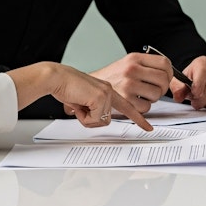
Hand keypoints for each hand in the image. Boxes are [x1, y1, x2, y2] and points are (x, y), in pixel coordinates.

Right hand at [9, 62, 152, 130]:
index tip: (148, 128)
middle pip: (108, 119)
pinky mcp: (100, 96)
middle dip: (91, 119)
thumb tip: (99, 119)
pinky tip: (78, 103)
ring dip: (87, 117)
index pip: (128, 106)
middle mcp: (110, 89)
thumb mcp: (86, 100)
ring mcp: (107, 92)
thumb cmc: (67, 88)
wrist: (57, 78)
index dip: (138, 119)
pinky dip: (83, 116)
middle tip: (81, 106)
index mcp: (108, 89)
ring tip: (79, 103)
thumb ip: (96, 108)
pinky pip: (94, 119)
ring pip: (101, 120)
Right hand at [90, 53, 173, 113]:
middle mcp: (132, 69)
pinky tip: (136, 102)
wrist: (92, 86)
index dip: (169, 72)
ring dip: (152, 98)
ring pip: (156, 95)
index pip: (164, 63)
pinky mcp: (125, 100)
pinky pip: (146, 107)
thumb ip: (147, 65)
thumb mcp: (128, 62)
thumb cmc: (113, 76)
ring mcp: (128, 84)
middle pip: (163, 79)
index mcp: (135, 58)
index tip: (167, 78)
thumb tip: (168, 73)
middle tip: (156, 90)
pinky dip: (143, 108)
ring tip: (143, 96)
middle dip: (163, 88)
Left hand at [173, 57, 205, 108]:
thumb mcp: (179, 83)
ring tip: (205, 100)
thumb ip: (177, 88)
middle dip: (201, 100)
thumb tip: (179, 96)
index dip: (198, 86)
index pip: (203, 72)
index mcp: (203, 62)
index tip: (194, 94)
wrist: (203, 79)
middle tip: (196, 102)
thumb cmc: (192, 81)